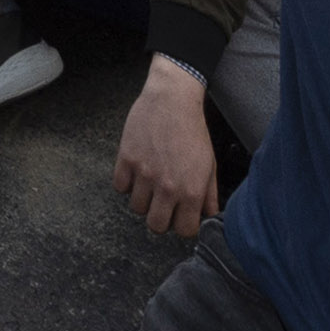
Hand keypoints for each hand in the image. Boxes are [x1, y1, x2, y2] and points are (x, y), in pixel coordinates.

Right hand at [115, 57, 223, 236]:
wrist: (172, 99)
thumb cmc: (193, 131)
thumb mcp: (209, 164)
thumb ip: (209, 195)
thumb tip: (209, 216)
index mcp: (191, 191)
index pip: (184, 231)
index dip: (183, 224)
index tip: (181, 215)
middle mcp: (167, 187)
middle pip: (155, 226)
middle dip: (160, 218)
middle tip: (163, 204)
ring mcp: (144, 174)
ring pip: (136, 208)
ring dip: (143, 199)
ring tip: (150, 184)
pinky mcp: (126, 159)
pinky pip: (120, 187)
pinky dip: (126, 183)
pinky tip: (136, 171)